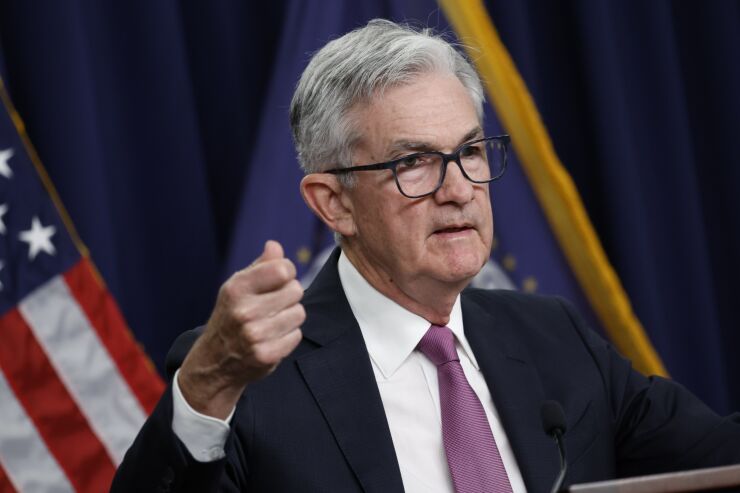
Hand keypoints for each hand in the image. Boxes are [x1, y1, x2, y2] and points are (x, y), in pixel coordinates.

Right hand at [178, 240, 304, 418]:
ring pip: (299, 313)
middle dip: (289, 295)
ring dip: (290, 317)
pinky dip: (289, 336)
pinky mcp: (266, 355)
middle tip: (274, 304)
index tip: (280, 279)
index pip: (283, 269)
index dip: (287, 272)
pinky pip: (296, 335)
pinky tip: (272, 338)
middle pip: (295, 290)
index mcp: (236, 288)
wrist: (214, 361)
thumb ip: (261, 265)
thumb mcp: (238, 287)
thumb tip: (274, 246)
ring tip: (272, 322)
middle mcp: (244, 311)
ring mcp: (254, 335)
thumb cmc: (231, 316)